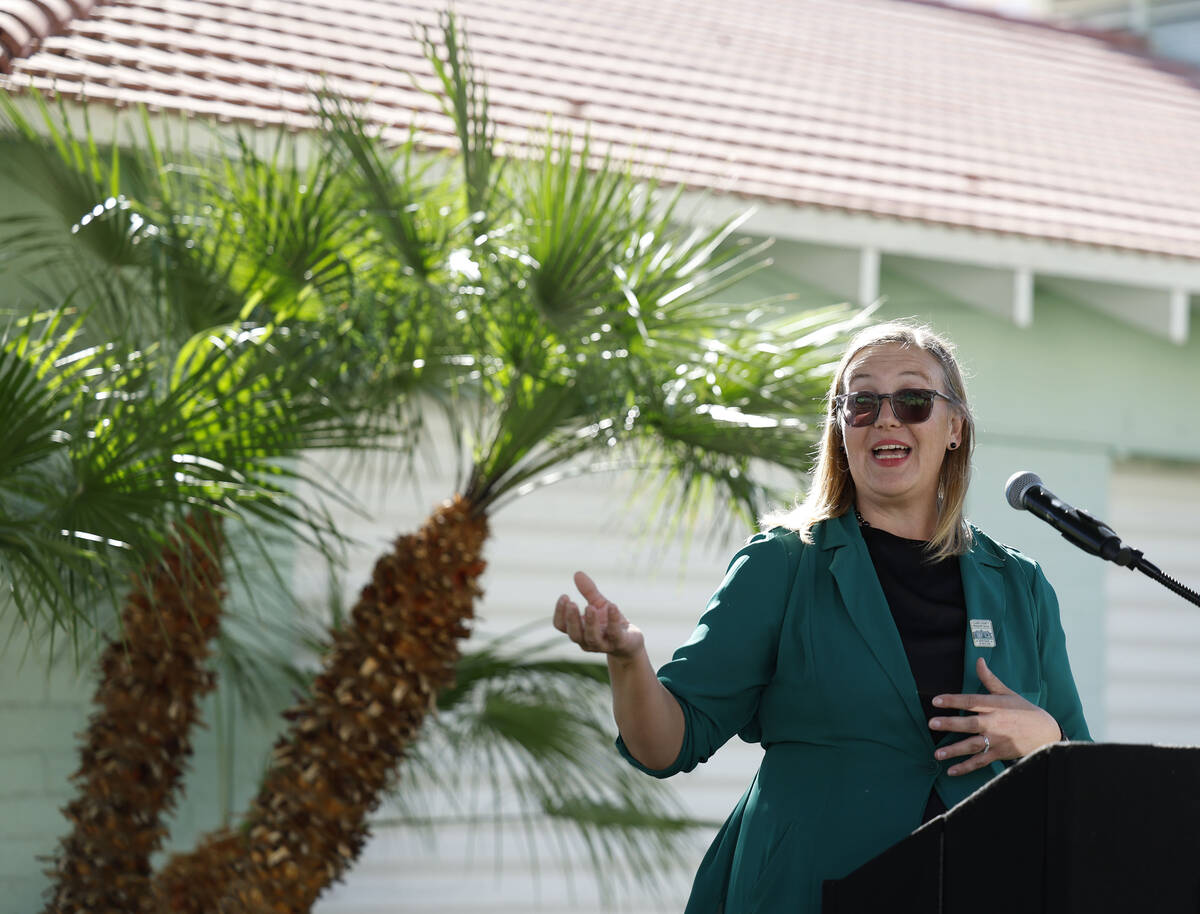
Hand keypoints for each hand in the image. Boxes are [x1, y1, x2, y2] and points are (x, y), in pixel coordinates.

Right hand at [553, 571, 643, 659]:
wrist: (631, 642)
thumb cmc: (609, 622)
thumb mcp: (599, 604)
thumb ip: (588, 591)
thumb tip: (577, 573)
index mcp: (578, 631)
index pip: (561, 626)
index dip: (560, 613)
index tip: (565, 596)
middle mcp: (586, 641)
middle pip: (574, 634)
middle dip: (572, 619)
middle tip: (572, 603)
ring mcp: (603, 645)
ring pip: (592, 638)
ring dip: (590, 623)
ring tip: (590, 607)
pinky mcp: (620, 643)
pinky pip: (614, 633)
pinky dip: (613, 620)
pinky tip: (612, 606)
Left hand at [929, 657, 1061, 775]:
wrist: (1046, 732)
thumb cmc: (1024, 710)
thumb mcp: (1008, 693)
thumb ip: (989, 679)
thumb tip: (978, 660)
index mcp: (995, 706)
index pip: (971, 701)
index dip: (953, 700)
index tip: (936, 700)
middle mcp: (994, 723)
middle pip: (970, 724)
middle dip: (950, 724)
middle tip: (932, 724)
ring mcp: (997, 740)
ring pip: (973, 745)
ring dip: (954, 750)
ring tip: (937, 754)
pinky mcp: (1000, 754)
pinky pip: (980, 761)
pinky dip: (966, 767)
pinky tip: (951, 770)